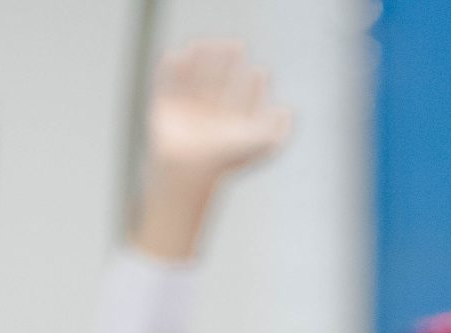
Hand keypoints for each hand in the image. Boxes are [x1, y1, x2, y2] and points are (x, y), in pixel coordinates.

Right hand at [134, 41, 293, 261]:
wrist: (188, 170)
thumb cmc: (224, 160)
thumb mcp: (261, 146)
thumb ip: (280, 132)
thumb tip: (287, 112)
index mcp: (228, 127)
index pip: (242, 104)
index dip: (254, 87)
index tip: (261, 74)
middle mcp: (208, 120)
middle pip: (219, 86)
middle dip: (226, 65)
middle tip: (236, 46)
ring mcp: (184, 115)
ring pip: (193, 82)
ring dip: (198, 61)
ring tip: (204, 44)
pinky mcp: (163, 113)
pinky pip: (165, 86)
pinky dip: (169, 71)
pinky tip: (176, 55)